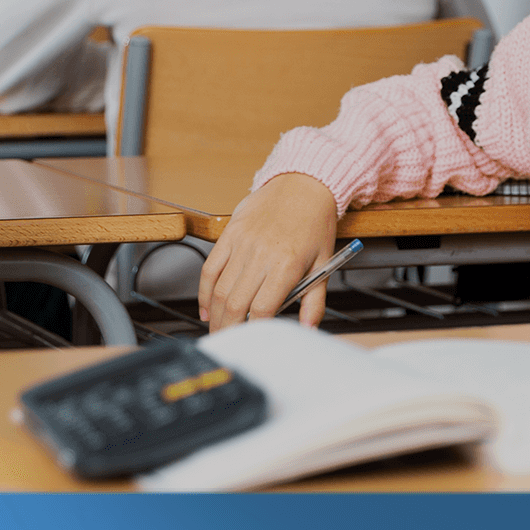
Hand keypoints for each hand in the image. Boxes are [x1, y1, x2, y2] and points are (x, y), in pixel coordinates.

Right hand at [197, 173, 338, 330]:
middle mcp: (261, 255)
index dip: (255, 330)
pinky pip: (210, 269)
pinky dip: (205, 292)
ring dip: (216, 316)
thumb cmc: (315, 224)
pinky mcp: (229, 234)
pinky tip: (207, 308)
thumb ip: (314, 301)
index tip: (254, 342)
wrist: (303, 184)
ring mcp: (242, 244)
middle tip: (229, 345)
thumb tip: (307, 329)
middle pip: (236, 303)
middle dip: (230, 330)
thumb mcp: (324, 264)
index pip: (263, 308)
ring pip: (220, 290)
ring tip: (218, 332)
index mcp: (286, 265)